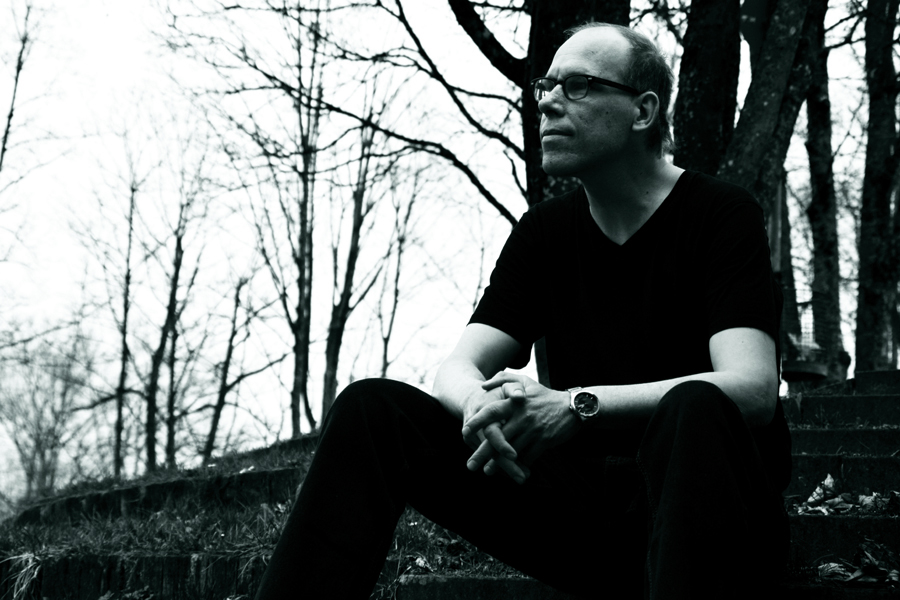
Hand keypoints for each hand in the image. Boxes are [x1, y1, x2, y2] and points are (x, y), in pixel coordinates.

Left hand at [462, 373, 579, 482]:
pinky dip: (520, 465)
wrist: (573, 407)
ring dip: (499, 464)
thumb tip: (482, 386)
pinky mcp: (544, 441)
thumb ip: (502, 379)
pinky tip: (512, 472)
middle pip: (498, 437)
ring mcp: (533, 429)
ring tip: (487, 471)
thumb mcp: (524, 382)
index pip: (492, 411)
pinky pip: (528, 456)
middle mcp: (522, 416)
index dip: (477, 421)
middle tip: (470, 464)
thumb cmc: (543, 395)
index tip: (464, 431)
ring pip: (512, 450)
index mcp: (515, 403)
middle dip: (483, 452)